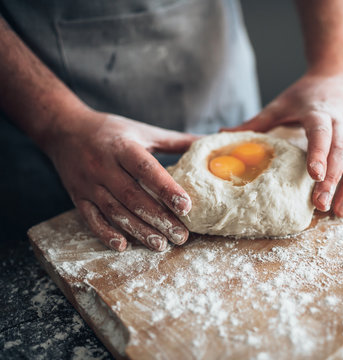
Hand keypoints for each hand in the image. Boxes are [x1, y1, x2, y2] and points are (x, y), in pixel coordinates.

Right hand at [44, 109, 197, 251]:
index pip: (147, 169)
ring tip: (161, 245)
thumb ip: (176, 141)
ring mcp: (88, 183)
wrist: (64, 129)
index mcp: (123, 147)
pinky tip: (123, 246)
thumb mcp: (143, 131)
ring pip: (115, 211)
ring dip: (138, 231)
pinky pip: (91, 219)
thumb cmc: (112, 131)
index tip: (186, 206)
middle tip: (182, 236)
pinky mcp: (77, 196)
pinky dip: (106, 234)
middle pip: (133, 196)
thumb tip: (210, 141)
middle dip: (159, 218)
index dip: (166, 188)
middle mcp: (103, 165)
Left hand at [224, 72, 342, 216]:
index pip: (321, 133)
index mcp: (319, 112)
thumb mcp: (282, 103)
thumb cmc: (307, 92)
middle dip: (332, 181)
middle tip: (320, 205)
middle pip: (340, 153)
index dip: (319, 154)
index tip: (314, 175)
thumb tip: (224, 133)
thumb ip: (257, 121)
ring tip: (340, 212)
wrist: (338, 74)